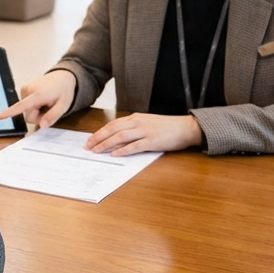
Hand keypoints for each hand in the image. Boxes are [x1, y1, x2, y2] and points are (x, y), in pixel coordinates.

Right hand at [0, 70, 76, 129]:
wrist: (63, 76)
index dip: (9, 112)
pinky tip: (42, 100)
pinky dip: (33, 106)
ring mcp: (25, 89)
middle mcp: (28, 90)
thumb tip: (41, 125)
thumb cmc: (64, 91)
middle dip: (38, 117)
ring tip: (46, 103)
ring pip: (25, 111)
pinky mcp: (23, 90)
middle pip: (27, 115)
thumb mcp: (64, 105)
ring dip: (36, 111)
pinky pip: (25, 105)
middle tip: (49, 109)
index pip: (22, 106)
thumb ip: (52, 116)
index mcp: (38, 94)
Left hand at [84, 113, 202, 156]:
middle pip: (112, 129)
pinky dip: (123, 150)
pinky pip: (134, 146)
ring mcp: (145, 131)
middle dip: (98, 138)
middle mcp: (138, 123)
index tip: (90, 140)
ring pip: (120, 137)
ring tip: (96, 151)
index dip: (100, 132)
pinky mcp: (152, 141)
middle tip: (87, 146)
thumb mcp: (147, 124)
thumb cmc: (167, 127)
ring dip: (106, 144)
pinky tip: (115, 154)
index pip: (113, 124)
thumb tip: (118, 139)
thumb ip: (133, 129)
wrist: (186, 127)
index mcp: (135, 118)